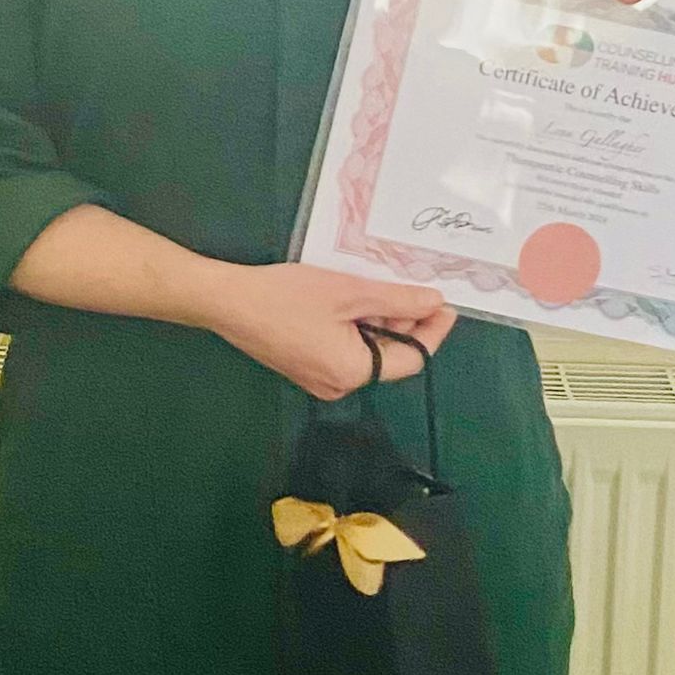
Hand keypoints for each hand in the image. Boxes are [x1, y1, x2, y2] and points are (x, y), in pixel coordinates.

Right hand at [211, 263, 454, 401]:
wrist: (227, 301)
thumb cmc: (287, 297)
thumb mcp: (350, 292)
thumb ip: (397, 301)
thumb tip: (434, 304)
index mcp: (353, 373)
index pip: (411, 360)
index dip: (433, 332)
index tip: (447, 305)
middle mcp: (339, 384)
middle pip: (390, 358)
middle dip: (406, 325)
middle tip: (417, 290)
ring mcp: (319, 379)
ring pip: (368, 353)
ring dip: (382, 324)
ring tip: (386, 290)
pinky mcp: (305, 367)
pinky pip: (346, 351)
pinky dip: (359, 329)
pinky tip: (358, 302)